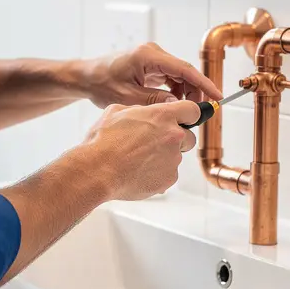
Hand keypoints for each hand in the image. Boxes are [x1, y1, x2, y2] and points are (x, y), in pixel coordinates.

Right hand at [80, 100, 199, 200]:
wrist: (97, 170)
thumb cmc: (103, 141)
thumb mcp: (116, 112)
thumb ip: (138, 110)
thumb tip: (143, 113)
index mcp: (162, 115)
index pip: (192, 110)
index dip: (188, 114)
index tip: (184, 119)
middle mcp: (174, 135)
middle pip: (189, 136)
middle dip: (177, 139)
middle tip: (154, 143)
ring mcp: (174, 159)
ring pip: (176, 156)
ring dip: (163, 157)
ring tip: (138, 160)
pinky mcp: (170, 178)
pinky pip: (169, 174)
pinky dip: (158, 173)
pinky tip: (138, 172)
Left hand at [81, 43, 222, 108]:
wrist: (86, 77)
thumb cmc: (101, 84)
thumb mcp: (128, 98)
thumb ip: (155, 102)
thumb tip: (179, 107)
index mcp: (148, 56)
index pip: (184, 69)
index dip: (204, 84)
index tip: (218, 96)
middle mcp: (153, 52)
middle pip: (184, 72)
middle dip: (194, 93)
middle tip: (198, 114)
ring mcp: (152, 57)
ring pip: (179, 76)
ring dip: (184, 93)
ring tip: (184, 112)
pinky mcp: (150, 64)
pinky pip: (170, 77)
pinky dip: (175, 91)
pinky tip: (173, 105)